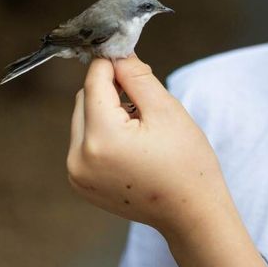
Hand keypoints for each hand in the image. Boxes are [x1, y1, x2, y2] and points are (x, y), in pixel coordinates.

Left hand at [67, 56, 267, 266]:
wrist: (191, 212)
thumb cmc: (186, 164)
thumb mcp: (166, 110)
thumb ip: (136, 76)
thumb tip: (117, 53)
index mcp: (101, 138)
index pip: (94, 81)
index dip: (112, 64)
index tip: (130, 59)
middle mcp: (79, 158)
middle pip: (84, 99)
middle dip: (110, 91)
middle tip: (144, 102)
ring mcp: (77, 174)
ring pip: (82, 119)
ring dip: (106, 112)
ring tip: (140, 129)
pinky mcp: (81, 183)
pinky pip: (84, 142)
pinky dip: (103, 134)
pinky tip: (131, 146)